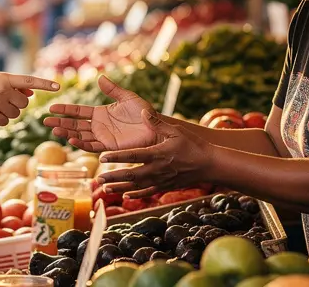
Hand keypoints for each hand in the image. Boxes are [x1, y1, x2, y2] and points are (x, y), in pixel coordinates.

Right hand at [0, 73, 60, 125]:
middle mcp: (3, 89)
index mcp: (5, 78)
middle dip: (18, 104)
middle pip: (24, 104)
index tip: (58, 87)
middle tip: (5, 100)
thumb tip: (31, 94)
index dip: (44, 84)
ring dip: (9, 112)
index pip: (29, 81)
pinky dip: (0, 119)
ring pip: (15, 114)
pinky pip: (5, 122)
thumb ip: (13, 86)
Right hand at [43, 75, 159, 151]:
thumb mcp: (127, 98)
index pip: (77, 111)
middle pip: (74, 124)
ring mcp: (102, 137)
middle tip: (45, 121)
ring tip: (54, 130)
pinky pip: (91, 146)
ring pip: (79, 136)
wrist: (155, 128)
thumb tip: (99, 77)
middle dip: (60, 123)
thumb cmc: (144, 112)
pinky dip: (80, 144)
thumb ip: (113, 90)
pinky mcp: (109, 146)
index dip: (64, 110)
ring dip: (67, 133)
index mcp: (100, 113)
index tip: (51, 108)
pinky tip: (71, 139)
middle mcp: (98, 126)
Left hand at [96, 108, 212, 198]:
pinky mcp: (166, 186)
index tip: (102, 157)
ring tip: (104, 188)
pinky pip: (148, 193)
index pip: (133, 156)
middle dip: (114, 177)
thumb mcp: (176, 130)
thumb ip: (157, 123)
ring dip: (120, 188)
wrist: (210, 165)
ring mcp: (161, 180)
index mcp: (158, 154)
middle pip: (131, 175)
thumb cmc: (193, 145)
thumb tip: (142, 112)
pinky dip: (136, 195)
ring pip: (137, 187)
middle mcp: (158, 169)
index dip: (117, 156)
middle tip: (98, 178)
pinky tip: (125, 197)